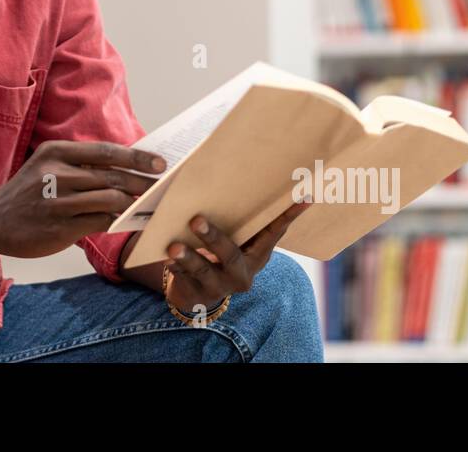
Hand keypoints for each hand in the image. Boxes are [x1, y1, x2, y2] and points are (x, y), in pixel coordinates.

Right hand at [0, 140, 165, 258]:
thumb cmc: (27, 193)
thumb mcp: (47, 166)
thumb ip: (80, 165)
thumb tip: (125, 169)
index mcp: (56, 152)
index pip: (106, 152)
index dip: (137, 157)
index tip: (160, 163)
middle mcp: (57, 173)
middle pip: (113, 176)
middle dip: (143, 182)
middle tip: (162, 186)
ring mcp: (59, 201)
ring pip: (110, 199)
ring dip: (133, 203)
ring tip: (147, 205)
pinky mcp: (61, 227)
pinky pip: (101, 221)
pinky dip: (119, 221)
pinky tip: (128, 221)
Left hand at [162, 201, 310, 314]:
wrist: (197, 293)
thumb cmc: (219, 255)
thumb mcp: (235, 241)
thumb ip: (241, 221)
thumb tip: (246, 172)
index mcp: (257, 256)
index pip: (274, 233)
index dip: (288, 216)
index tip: (302, 196)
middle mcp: (242, 274)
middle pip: (230, 255)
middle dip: (213, 238)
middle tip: (195, 220)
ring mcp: (220, 287)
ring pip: (203, 271)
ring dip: (188, 257)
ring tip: (173, 247)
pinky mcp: (197, 295)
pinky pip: (184, 280)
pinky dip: (175, 268)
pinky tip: (165, 259)